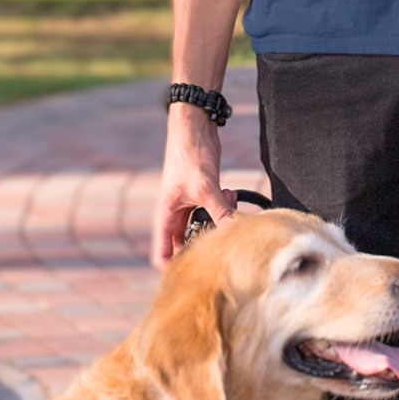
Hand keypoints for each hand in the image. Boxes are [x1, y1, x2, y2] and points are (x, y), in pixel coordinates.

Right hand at [152, 103, 237, 265]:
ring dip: (221, 222)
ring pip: (207, 229)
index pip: (162, 255)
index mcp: (167, 217)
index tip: (196, 272)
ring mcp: (192, 206)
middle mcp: (177, 215)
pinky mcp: (206, 197)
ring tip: (229, 203)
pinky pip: (218, 213)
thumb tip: (236, 234)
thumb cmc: (189, 155)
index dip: (174, 269)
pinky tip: (231, 191)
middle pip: (189, 246)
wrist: (195, 127)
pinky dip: (227, 207)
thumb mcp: (205, 187)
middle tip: (224, 236)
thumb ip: (221, 212)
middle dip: (207, 243)